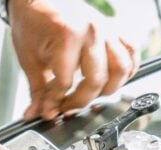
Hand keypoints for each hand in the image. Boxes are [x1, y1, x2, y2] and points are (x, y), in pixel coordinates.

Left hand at [9, 0, 138, 120]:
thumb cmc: (33, 23)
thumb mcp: (29, 60)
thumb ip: (37, 90)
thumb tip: (38, 113)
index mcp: (68, 36)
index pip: (66, 83)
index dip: (56, 102)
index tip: (49, 111)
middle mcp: (92, 32)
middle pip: (97, 81)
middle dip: (80, 101)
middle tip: (66, 107)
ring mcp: (107, 29)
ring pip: (121, 69)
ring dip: (107, 89)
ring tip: (89, 96)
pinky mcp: (114, 28)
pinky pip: (131, 52)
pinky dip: (126, 70)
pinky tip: (111, 80)